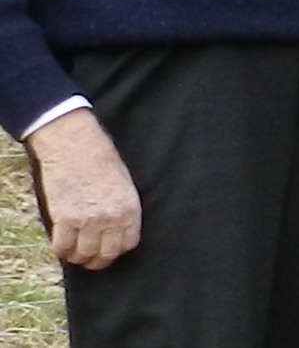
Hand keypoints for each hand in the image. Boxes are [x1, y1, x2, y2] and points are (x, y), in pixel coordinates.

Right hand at [24, 109, 140, 269]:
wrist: (75, 146)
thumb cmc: (101, 159)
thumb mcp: (125, 184)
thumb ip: (123, 208)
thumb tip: (116, 227)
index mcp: (130, 209)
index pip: (128, 243)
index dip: (118, 249)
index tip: (110, 248)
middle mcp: (111, 218)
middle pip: (107, 254)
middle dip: (99, 260)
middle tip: (91, 258)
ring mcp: (87, 220)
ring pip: (84, 254)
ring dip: (79, 258)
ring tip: (75, 253)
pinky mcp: (65, 218)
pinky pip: (62, 247)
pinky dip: (61, 251)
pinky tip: (62, 246)